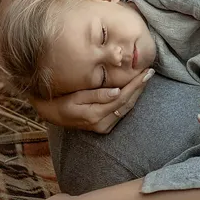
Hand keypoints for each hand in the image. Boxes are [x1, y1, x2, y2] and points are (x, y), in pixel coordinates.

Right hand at [30, 68, 153, 132]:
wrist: (49, 114)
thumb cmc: (59, 101)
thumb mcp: (75, 96)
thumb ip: (96, 94)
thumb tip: (117, 91)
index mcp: (96, 115)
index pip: (122, 98)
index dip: (135, 85)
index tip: (146, 72)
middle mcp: (102, 124)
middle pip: (127, 104)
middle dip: (139, 88)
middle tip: (150, 72)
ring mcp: (103, 127)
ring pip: (126, 109)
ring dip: (136, 93)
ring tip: (144, 78)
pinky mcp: (103, 127)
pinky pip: (121, 112)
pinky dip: (129, 100)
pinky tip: (133, 89)